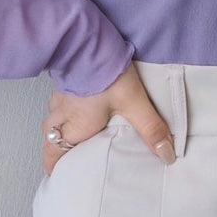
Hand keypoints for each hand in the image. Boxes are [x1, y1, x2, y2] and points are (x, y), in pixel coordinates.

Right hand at [42, 61, 175, 174]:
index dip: (54, 168)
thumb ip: (151, 129)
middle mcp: (62, 114)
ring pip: (51, 118)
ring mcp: (60, 96)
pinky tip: (76, 103)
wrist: (87, 40)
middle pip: (49, 138)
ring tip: (71, 131)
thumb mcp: (134, 103)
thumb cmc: (105, 73)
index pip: (54, 155)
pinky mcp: (63, 80)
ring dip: (58, 127)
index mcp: (76, 126)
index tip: (59, 177)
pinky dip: (63, 108)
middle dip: (55, 150)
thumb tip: (166, 155)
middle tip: (65, 157)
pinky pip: (57, 101)